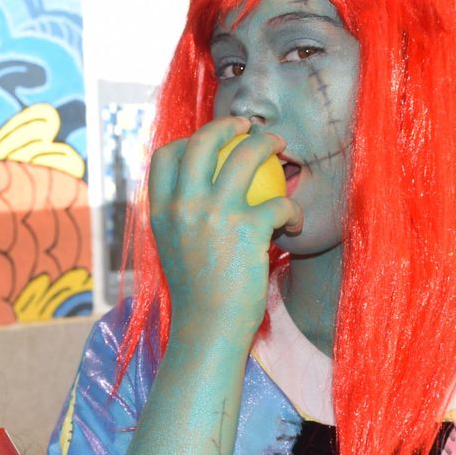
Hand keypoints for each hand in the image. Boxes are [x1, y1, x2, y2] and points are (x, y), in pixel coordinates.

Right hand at [147, 117, 302, 341]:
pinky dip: (293, 209)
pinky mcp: (248, 230)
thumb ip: (180, 218)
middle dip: (228, 125)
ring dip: (267, 145)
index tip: (208, 143)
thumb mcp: (173, 250)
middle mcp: (183, 205)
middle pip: (203, 142)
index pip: (164, 155)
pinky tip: (295, 221)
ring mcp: (215, 214)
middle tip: (249, 128)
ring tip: (280, 148)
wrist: (209, 329)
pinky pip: (279, 201)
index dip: (188, 140)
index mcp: (160, 210)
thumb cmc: (196, 295)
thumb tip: (194, 192)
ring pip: (246, 155)